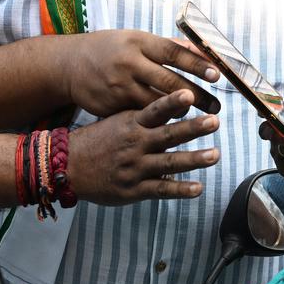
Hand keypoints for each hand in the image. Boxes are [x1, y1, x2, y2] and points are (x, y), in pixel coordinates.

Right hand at [58, 30, 220, 117]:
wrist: (69, 65)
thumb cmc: (112, 50)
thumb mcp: (137, 40)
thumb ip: (169, 46)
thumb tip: (203, 50)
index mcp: (138, 44)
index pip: (173, 52)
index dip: (196, 63)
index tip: (216, 75)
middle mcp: (129, 65)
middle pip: (169, 81)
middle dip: (196, 96)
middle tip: (215, 107)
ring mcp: (119, 88)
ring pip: (157, 106)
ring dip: (180, 115)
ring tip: (200, 123)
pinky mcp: (111, 108)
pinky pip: (140, 120)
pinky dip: (158, 124)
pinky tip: (171, 129)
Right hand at [68, 89, 219, 204]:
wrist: (68, 166)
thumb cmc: (101, 139)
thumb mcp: (121, 119)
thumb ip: (150, 113)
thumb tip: (181, 100)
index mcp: (132, 124)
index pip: (154, 110)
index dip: (172, 102)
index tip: (189, 94)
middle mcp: (136, 144)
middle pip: (168, 135)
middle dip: (192, 128)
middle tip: (214, 121)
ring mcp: (136, 167)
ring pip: (169, 163)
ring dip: (194, 159)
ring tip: (215, 154)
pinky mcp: (134, 189)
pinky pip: (161, 190)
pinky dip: (180, 190)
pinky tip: (198, 188)